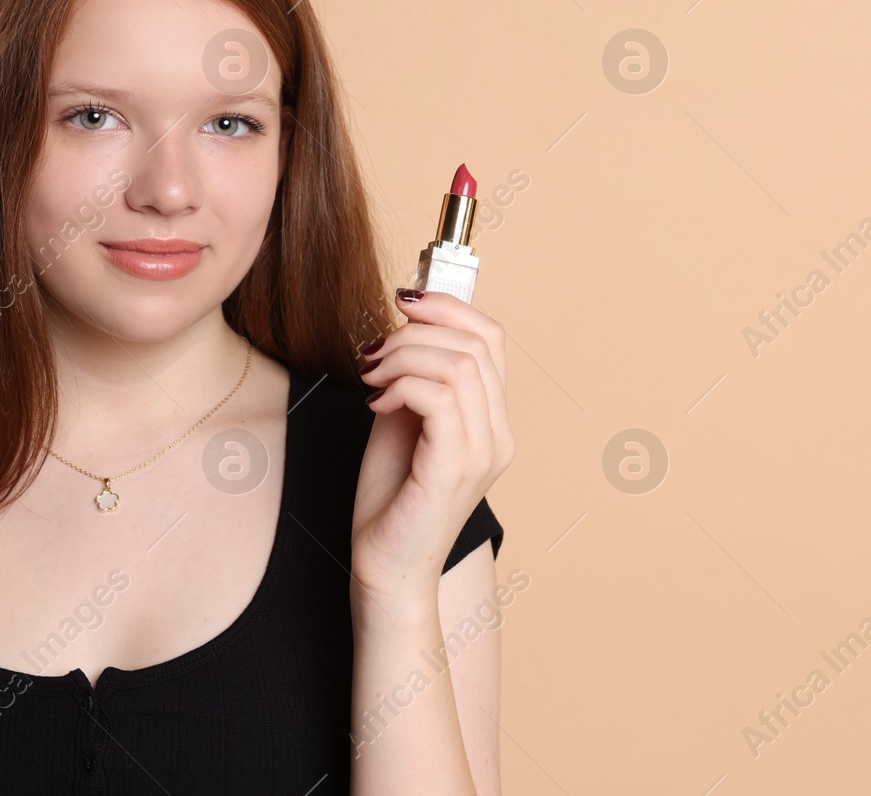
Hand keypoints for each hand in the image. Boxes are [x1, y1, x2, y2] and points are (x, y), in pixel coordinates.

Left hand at [349, 288, 514, 600]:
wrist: (385, 569)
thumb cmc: (391, 501)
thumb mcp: (401, 422)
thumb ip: (413, 378)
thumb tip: (403, 330)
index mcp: (492, 422)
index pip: (491, 338)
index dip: (448, 307)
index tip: (403, 302)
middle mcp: (499, 435)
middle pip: (475, 343)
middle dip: (414, 332)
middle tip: (373, 354)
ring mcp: (483, 453)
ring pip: (459, 365)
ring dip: (402, 357)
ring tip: (371, 379)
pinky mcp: (456, 468)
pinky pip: (441, 397)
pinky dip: (402, 385)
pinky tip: (376, 402)